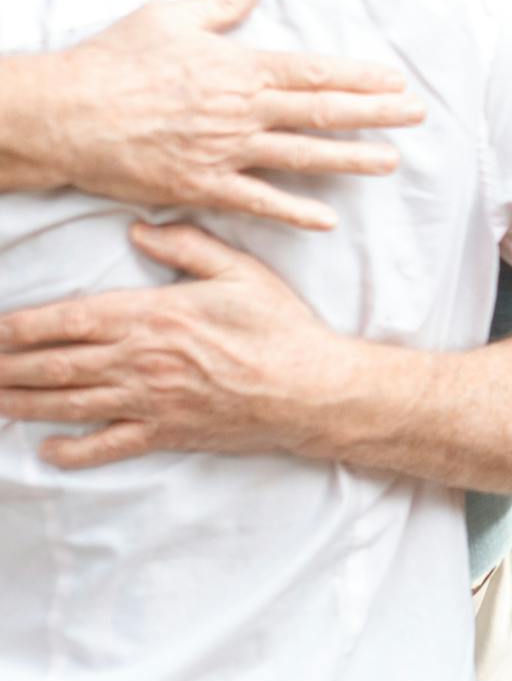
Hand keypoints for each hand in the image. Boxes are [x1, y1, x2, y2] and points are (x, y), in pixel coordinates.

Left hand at [0, 221, 352, 468]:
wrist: (312, 389)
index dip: (20, 326)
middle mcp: (140, 361)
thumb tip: (139, 229)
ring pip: (68, 404)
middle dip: (6, 366)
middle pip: (55, 365)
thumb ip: (188, 246)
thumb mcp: (241, 272)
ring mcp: (149, 402)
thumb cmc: (281, 328)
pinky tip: (47, 448)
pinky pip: (107, 446)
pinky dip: (73, 451)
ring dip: (22, 402)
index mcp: (153, 316)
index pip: (69, 320)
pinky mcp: (165, 433)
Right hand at [43, 0, 424, 230]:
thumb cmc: (114, 60)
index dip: (360, 78)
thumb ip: (224, 1)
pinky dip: (295, 212)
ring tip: (391, 162)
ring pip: (302, 157)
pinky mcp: (202, 185)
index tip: (396, 82)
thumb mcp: (170, 17)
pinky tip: (327, 219)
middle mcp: (241, 110)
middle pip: (322, 112)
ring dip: (351, 160)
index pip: (315, 72)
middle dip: (376, 115)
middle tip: (417, 116)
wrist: (62, 114)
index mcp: (239, 68)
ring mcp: (225, 151)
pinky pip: (258, 202)